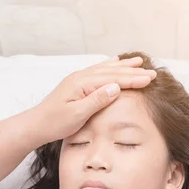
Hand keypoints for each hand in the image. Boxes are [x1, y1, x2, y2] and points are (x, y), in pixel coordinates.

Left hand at [29, 56, 155, 144]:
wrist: (36, 125)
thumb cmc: (54, 123)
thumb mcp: (77, 115)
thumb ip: (96, 100)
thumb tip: (115, 87)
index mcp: (82, 83)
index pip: (113, 79)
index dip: (133, 79)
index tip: (150, 79)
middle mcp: (80, 77)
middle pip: (111, 72)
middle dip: (133, 72)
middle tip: (153, 72)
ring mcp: (78, 80)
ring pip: (105, 70)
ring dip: (123, 67)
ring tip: (139, 62)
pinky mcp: (76, 85)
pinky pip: (97, 72)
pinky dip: (109, 67)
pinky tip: (115, 64)